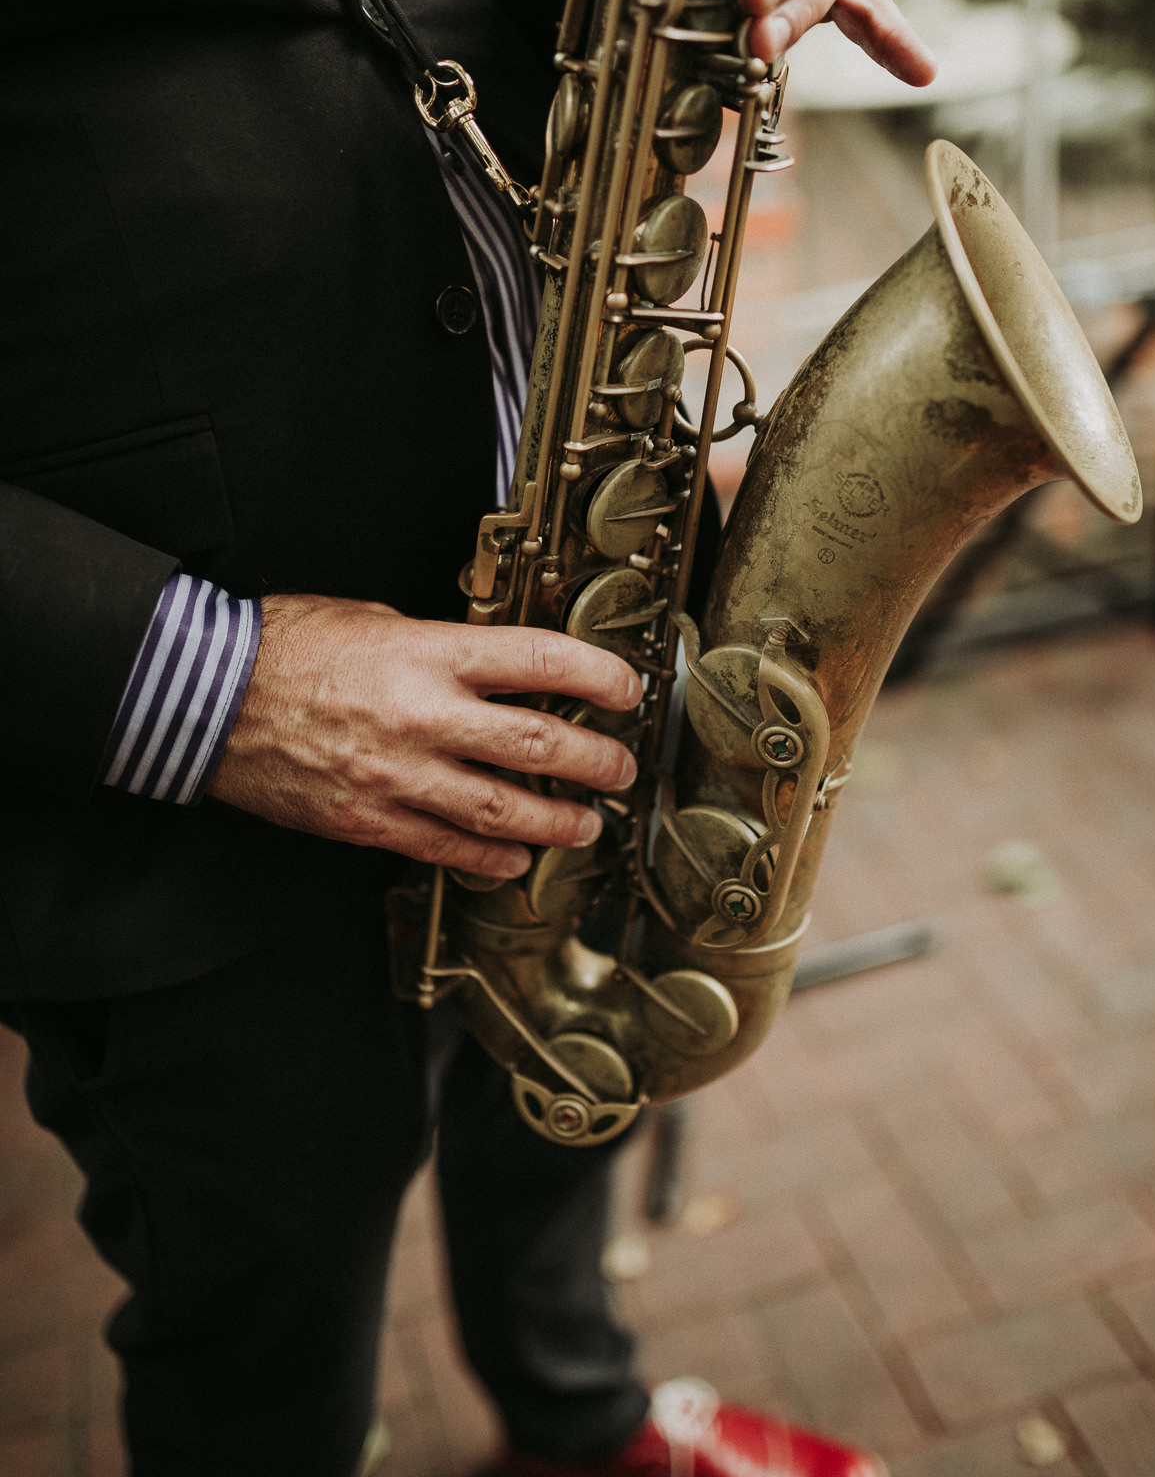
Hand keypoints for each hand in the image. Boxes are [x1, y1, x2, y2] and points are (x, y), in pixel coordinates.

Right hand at [208, 595, 642, 879]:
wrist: (205, 696)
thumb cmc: (282, 647)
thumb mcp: (376, 619)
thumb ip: (440, 647)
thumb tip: (495, 664)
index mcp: (427, 653)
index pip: (537, 661)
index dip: (596, 675)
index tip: (626, 688)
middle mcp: (421, 716)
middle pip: (535, 744)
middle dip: (594, 760)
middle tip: (621, 769)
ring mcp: (396, 775)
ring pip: (500, 809)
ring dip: (556, 821)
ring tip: (585, 825)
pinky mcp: (368, 819)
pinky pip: (444, 847)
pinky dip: (489, 855)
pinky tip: (514, 857)